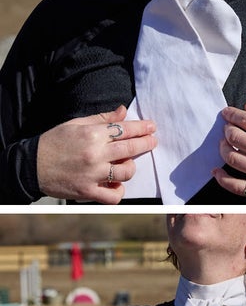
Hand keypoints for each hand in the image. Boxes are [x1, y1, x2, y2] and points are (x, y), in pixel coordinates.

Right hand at [36, 105, 156, 202]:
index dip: (142, 127)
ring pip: (126, 172)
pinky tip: (118, 183)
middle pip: (130, 148)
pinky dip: (119, 190)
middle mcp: (95, 154)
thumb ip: (102, 118)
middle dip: (146, 142)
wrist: (32, 165)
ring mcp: (92, 175)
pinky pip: (112, 195)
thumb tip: (123, 110)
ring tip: (129, 162)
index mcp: (92, 135)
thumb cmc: (55, 141)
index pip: (125, 129)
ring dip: (132, 166)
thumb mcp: (77, 123)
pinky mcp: (87, 192)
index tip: (151, 127)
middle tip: (153, 140)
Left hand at [214, 103, 245, 201]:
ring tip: (224, 145)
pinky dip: (222, 178)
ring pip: (232, 158)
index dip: (232, 114)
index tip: (225, 113)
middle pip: (236, 137)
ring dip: (223, 149)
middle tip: (226, 129)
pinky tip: (216, 172)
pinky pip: (236, 186)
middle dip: (227, 130)